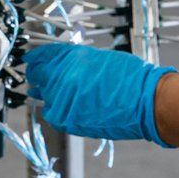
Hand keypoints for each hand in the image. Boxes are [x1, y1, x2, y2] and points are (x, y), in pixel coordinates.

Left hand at [23, 42, 175, 145]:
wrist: (146, 102)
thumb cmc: (129, 77)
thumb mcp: (98, 57)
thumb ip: (75, 59)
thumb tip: (61, 62)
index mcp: (69, 58)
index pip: (40, 56)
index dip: (36, 58)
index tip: (32, 60)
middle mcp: (61, 79)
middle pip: (37, 77)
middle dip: (40, 76)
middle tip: (44, 77)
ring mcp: (63, 102)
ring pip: (45, 97)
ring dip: (49, 94)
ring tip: (63, 93)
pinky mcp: (69, 121)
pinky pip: (55, 114)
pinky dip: (59, 110)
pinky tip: (71, 106)